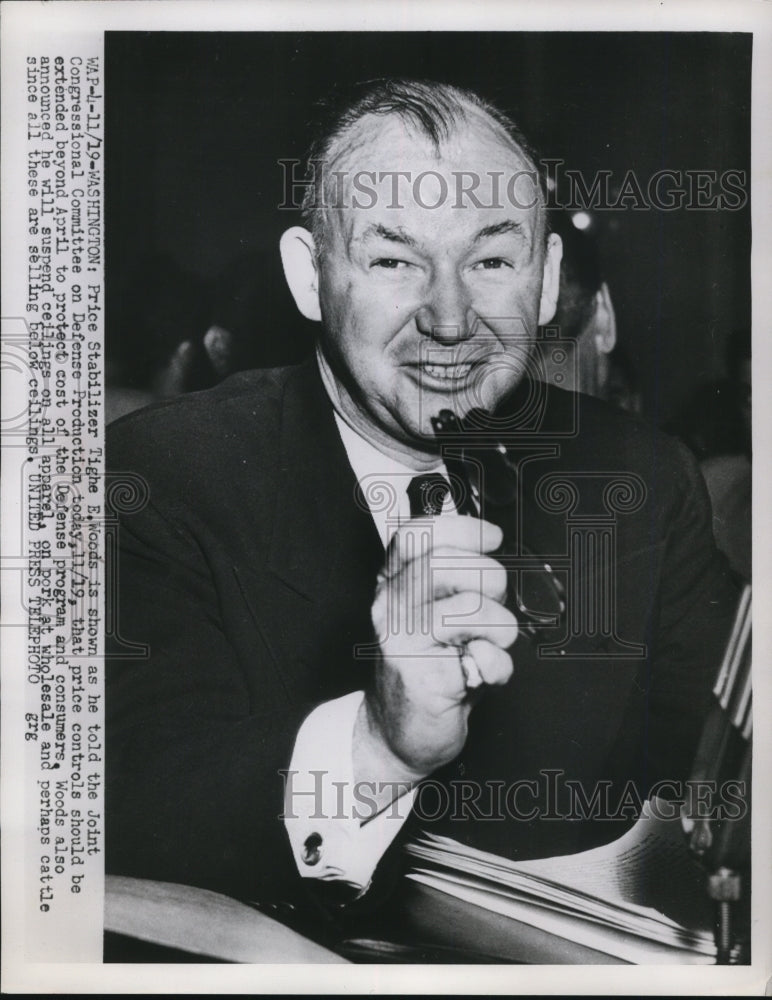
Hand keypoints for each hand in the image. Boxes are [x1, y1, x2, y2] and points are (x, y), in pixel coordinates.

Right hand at [354, 515, 517, 792]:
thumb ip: (454, 578)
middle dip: (491, 580)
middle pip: (448, 564)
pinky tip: (481, 673)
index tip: (492, 538)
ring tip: (490, 643)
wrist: (399, 733)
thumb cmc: (428, 668)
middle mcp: (390, 607)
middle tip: (495, 603)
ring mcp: (401, 641)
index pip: (418, 534)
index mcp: (392, 583)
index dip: (463, 528)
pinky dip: (498, 666)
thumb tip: (489, 543)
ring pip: (471, 607)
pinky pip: (483, 655)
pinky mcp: (422, 677)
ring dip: (500, 627)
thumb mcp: (435, 613)